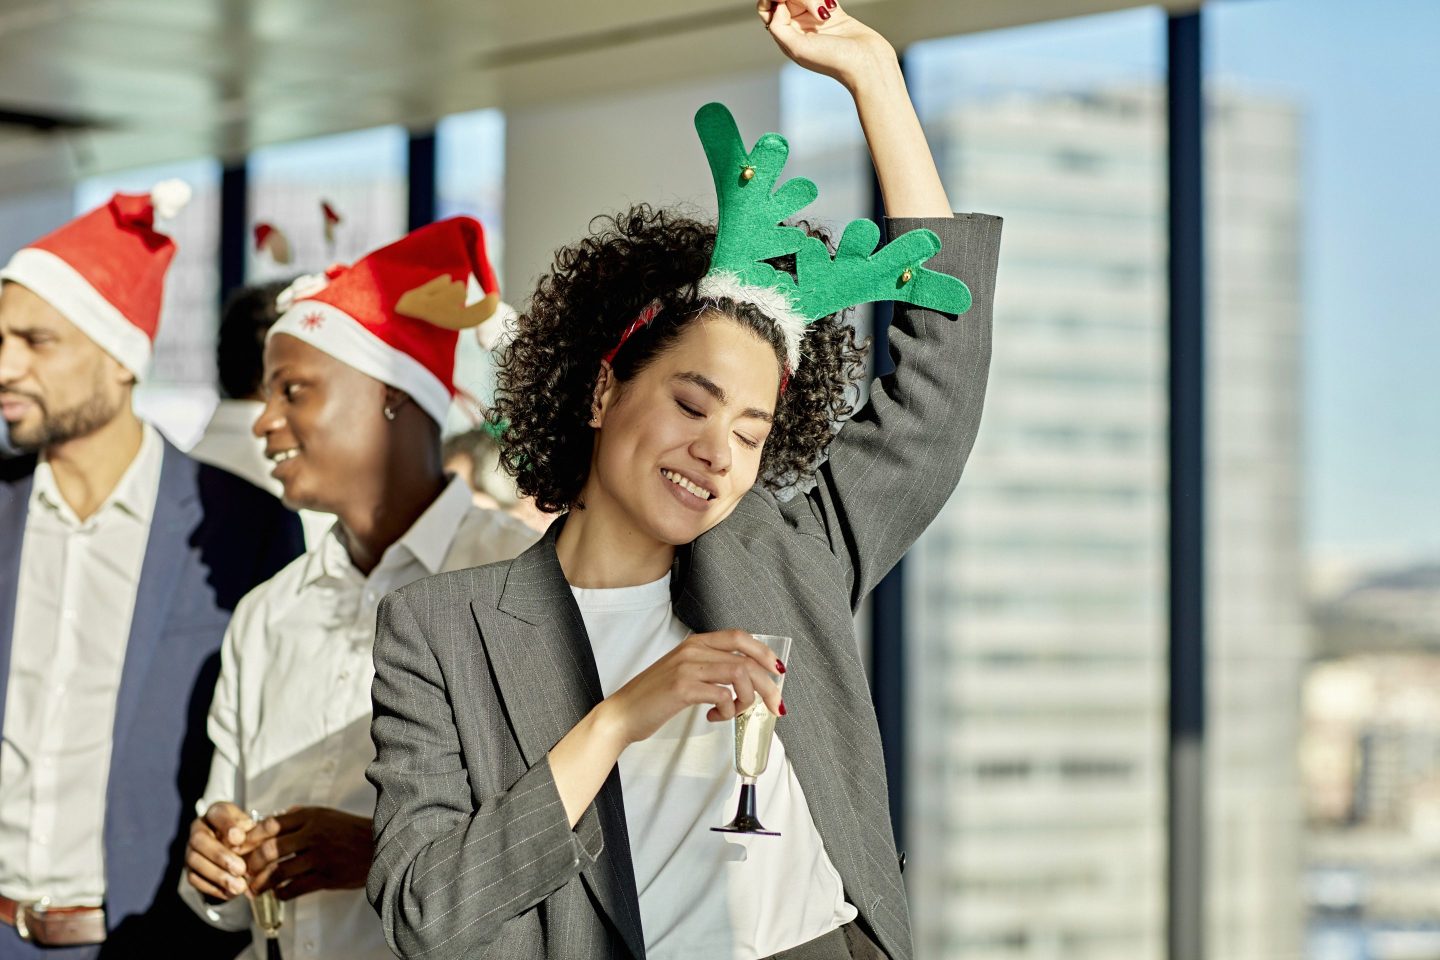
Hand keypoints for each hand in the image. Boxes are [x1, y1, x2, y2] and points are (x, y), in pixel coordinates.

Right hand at [186, 802, 254, 900]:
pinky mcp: (190, 869)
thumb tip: (244, 834)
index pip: (217, 813)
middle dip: (220, 856)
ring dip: (217, 875)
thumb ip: (250, 829)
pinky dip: (212, 888)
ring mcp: (191, 849)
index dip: (227, 825)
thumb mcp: (252, 826)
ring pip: (195, 861)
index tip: (240, 838)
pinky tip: (230, 893)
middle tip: (241, 869)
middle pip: (199, 840)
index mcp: (216, 813)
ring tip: (239, 886)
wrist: (237, 848)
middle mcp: (198, 829)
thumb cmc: (247, 834)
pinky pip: (195, 879)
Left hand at [241, 807, 371, 900]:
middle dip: (251, 863)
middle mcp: (314, 834)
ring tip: (254, 889)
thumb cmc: (352, 831)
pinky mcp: (327, 876)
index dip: (250, 837)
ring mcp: (320, 856)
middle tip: (244, 871)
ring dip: (262, 883)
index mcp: (312, 816)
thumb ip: (303, 815)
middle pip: (270, 849)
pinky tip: (278, 893)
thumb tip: (280, 816)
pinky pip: (295, 888)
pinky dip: (282, 893)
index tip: (240, 847)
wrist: (381, 846)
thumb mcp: (329, 815)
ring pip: (279, 871)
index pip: (271, 824)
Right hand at [600, 630, 784, 746]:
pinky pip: (723, 696)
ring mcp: (687, 667)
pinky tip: (714, 717)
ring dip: (748, 699)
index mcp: (694, 643)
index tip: (777, 670)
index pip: (739, 637)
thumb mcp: (684, 674)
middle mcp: (693, 650)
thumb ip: (710, 669)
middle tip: (776, 705)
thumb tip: (746, 680)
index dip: (763, 652)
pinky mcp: (683, 687)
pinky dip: (727, 711)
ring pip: (740, 674)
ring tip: (734, 712)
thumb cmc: (653, 698)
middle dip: (768, 685)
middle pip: (746, 659)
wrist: (622, 714)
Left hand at [758, 0, 897, 91]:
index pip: (767, 9)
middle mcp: (798, 28)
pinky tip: (832, 8)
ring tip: (828, 12)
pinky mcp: (834, 14)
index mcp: (786, 38)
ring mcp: (816, 21)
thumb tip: (778, 6)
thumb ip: (779, 27)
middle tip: (817, 10)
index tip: (786, 0)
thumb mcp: (797, 48)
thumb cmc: (834, 61)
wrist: (867, 63)